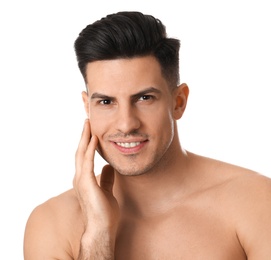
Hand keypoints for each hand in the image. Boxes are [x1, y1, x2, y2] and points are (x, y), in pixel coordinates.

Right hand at [73, 119, 118, 256]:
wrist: (102, 228)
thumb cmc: (104, 212)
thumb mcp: (107, 189)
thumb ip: (106, 178)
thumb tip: (109, 166)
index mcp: (84, 179)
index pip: (84, 156)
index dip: (87, 142)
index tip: (91, 130)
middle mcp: (79, 177)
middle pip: (80, 151)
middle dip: (83, 135)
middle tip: (87, 121)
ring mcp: (81, 180)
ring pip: (81, 154)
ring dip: (85, 138)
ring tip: (88, 124)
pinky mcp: (86, 183)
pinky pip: (88, 162)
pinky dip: (90, 150)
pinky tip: (94, 139)